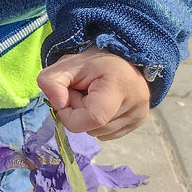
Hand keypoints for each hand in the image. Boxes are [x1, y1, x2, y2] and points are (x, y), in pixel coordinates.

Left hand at [36, 47, 150, 140]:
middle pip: (92, 128)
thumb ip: (52, 81)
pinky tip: (103, 105)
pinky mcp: (139, 122)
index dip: (71, 114)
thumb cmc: (93, 62)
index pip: (92, 118)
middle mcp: (136, 105)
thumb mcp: (67, 64)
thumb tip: (57, 105)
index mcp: (119, 87)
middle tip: (83, 91)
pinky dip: (98, 123)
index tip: (68, 97)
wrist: (121, 58)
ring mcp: (139, 116)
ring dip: (88, 118)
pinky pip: (107, 134)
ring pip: (98, 133)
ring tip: (94, 96)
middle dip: (78, 112)